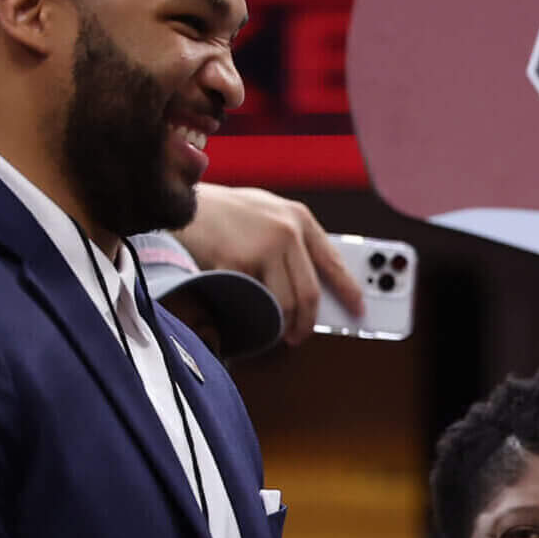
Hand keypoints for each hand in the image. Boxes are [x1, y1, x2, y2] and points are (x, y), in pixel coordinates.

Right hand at [182, 184, 361, 345]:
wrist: (179, 201)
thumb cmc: (223, 210)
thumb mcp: (267, 211)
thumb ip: (291, 238)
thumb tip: (313, 279)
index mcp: (299, 218)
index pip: (334, 261)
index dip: (349, 289)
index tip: (359, 309)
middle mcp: (286, 232)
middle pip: (308, 293)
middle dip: (306, 323)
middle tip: (299, 336)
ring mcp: (262, 248)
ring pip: (283, 303)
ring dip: (279, 323)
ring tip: (270, 327)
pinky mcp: (236, 263)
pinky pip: (252, 300)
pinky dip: (250, 312)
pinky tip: (245, 310)